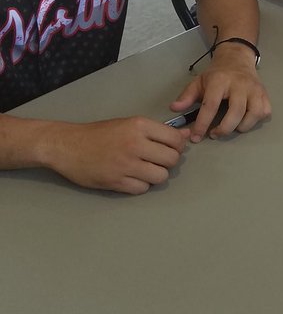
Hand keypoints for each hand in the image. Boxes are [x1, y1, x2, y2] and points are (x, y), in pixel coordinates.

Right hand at [43, 117, 188, 194]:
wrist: (66, 146)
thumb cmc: (98, 134)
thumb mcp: (128, 125)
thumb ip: (157, 131)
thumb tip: (184, 135)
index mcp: (139, 126)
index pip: (175, 139)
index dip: (177, 146)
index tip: (170, 148)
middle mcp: (135, 144)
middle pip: (172, 159)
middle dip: (167, 161)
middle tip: (156, 160)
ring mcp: (126, 165)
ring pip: (161, 176)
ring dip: (156, 175)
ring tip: (144, 169)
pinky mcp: (117, 182)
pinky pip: (143, 188)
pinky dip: (141, 185)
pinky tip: (131, 177)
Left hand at [171, 49, 271, 141]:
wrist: (237, 58)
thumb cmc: (217, 74)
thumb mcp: (199, 82)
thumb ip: (187, 96)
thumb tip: (174, 108)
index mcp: (220, 81)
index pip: (211, 105)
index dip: (202, 124)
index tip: (196, 137)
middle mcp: (240, 84)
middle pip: (236, 112)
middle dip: (224, 129)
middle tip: (215, 134)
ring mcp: (255, 89)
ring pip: (254, 114)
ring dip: (242, 126)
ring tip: (232, 127)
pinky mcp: (264, 93)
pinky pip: (265, 112)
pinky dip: (256, 120)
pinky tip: (245, 120)